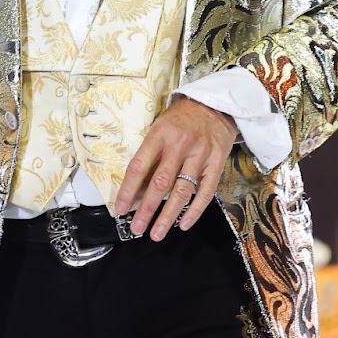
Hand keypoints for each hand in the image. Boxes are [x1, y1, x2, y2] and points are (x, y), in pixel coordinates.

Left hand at [114, 96, 236, 240]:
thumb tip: (135, 187)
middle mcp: (179, 145)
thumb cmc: (181, 118)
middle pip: (160, 183)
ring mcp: (200, 155)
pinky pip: (206, 192)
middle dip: (147, 209)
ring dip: (168, 216)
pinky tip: (184, 224)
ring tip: (156, 233)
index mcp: (159, 135)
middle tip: (137, 228)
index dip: (128, 190)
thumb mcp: (159, 127)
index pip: (139, 166)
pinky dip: (195, 211)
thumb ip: (150, 154)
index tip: (120, 209)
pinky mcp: (217, 163)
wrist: (216, 104)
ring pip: (182, 191)